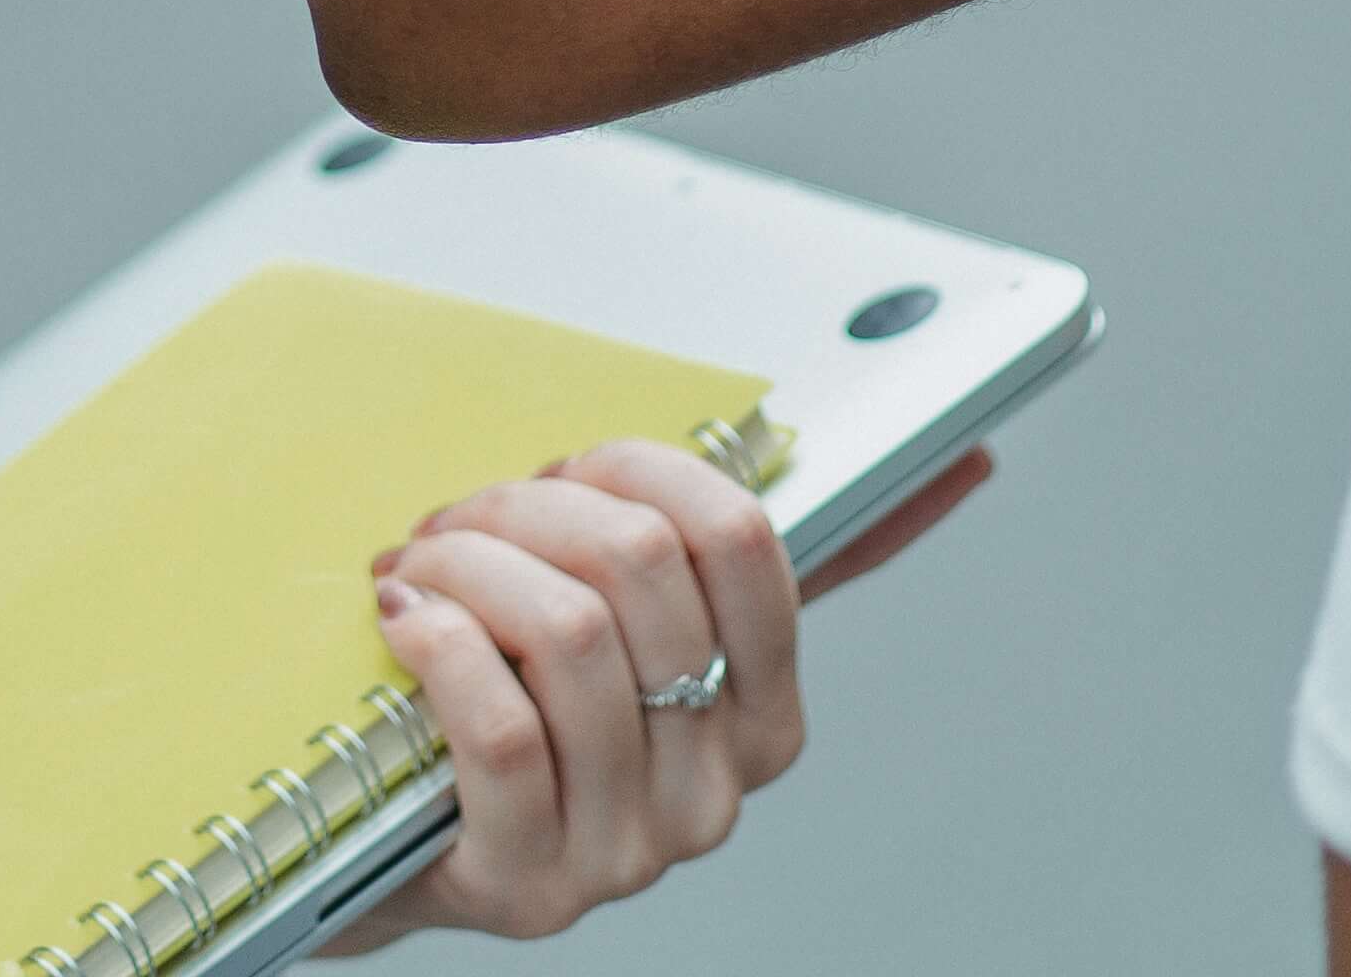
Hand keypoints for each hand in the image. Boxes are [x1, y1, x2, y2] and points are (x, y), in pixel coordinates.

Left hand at [309, 432, 984, 946]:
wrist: (389, 848)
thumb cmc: (517, 703)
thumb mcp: (644, 630)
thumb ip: (755, 559)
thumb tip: (961, 462)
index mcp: (764, 719)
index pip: (746, 540)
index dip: (642, 470)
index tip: (575, 471)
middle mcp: (713, 796)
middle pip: (640, 568)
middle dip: (530, 509)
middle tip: (468, 521)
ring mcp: (627, 853)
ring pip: (568, 636)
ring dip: (468, 566)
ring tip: (420, 569)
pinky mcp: (531, 887)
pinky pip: (499, 727)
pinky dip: (437, 642)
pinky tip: (405, 619)